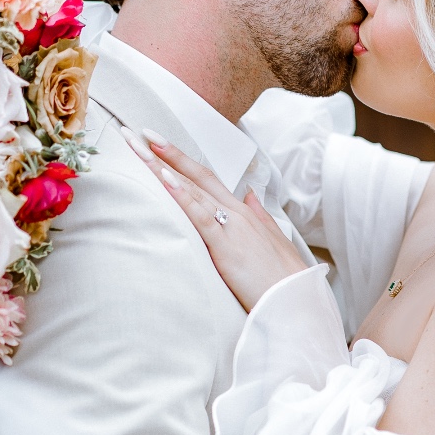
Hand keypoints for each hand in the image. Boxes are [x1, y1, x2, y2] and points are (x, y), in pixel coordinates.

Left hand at [125, 128, 307, 312]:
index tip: (158, 143)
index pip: (207, 178)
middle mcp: (237, 212)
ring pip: (192, 189)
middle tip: (139, 133)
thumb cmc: (283, 278)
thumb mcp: (273, 240)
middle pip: (196, 175)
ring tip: (139, 147)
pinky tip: (164, 178)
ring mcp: (231, 226)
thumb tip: (249, 195)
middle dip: (166, 153)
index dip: (183, 159)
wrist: (296, 301)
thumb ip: (259, 215)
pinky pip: (200, 215)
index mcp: (244, 212)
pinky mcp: (226, 246)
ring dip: (162, 166)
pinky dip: (181, 196)